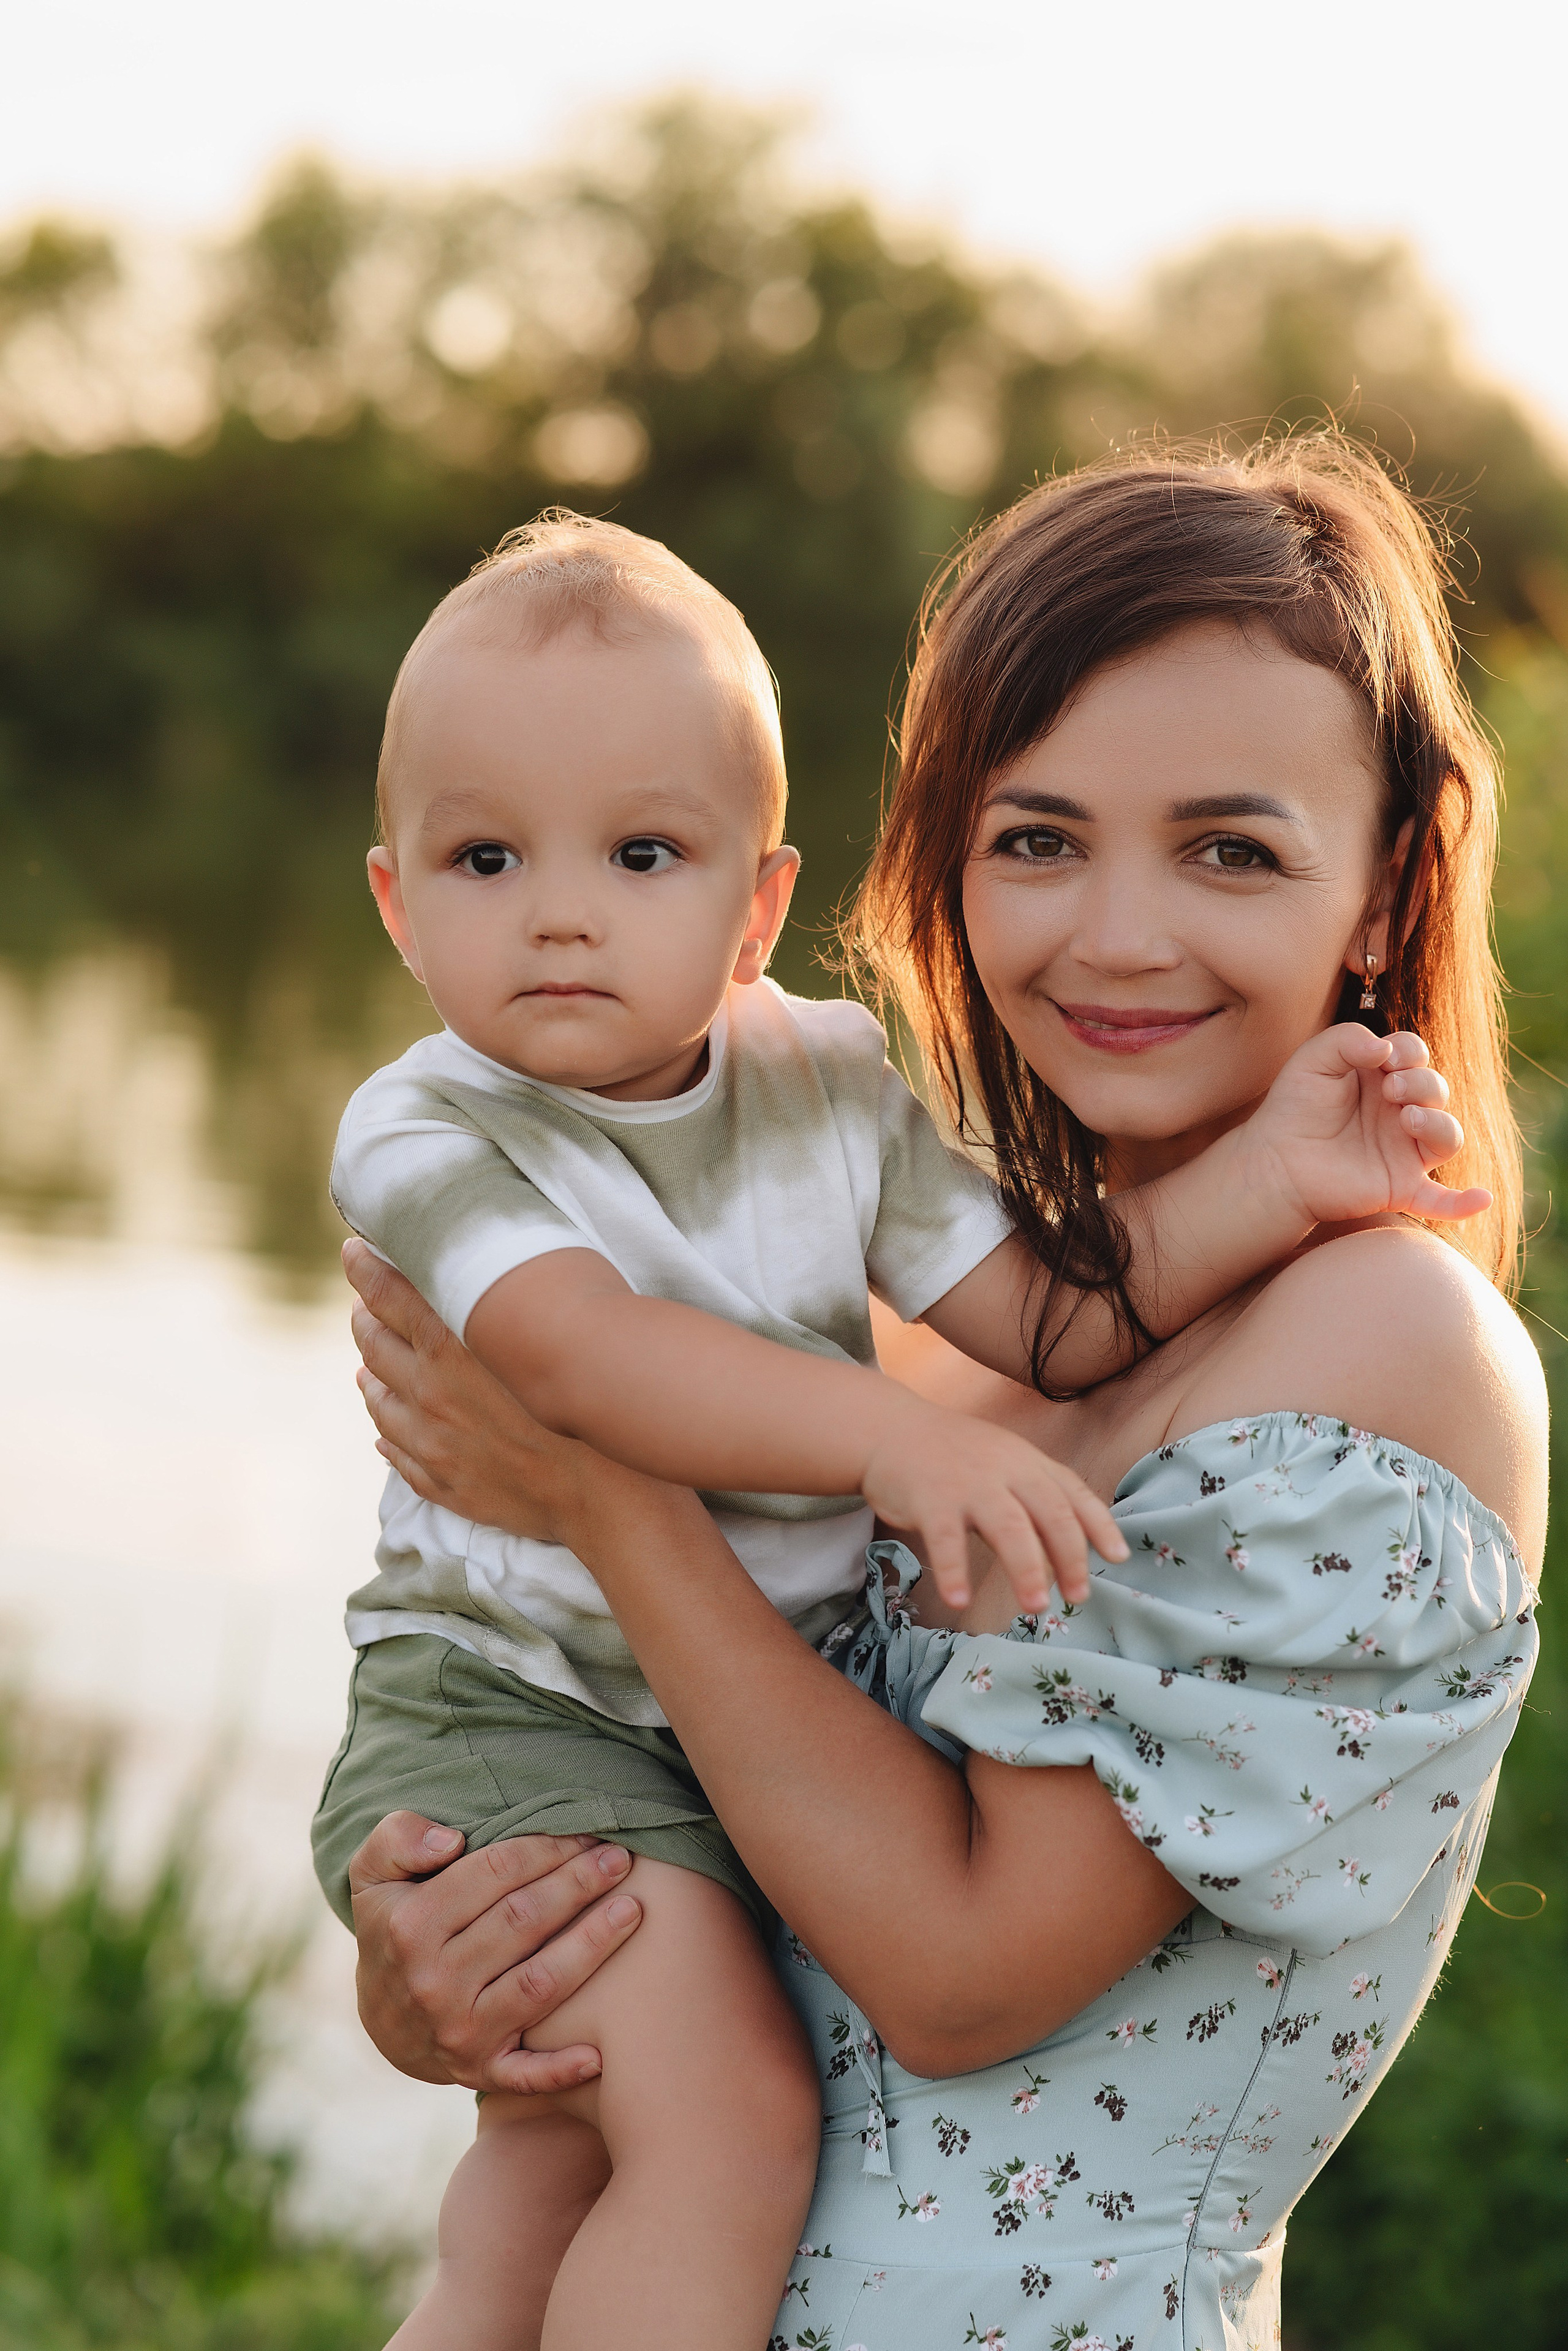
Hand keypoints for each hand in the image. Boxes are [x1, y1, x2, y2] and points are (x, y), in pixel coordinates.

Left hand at [344, 1238, 615, 1542]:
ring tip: (367, 1364)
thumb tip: (495, 1271)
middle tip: (363, 1304)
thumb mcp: (548, 1333)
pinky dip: (387, 1434)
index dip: (366, 1269)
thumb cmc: (593, 1403)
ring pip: (378, 1400)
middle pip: (375, 1345)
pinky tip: (386, 1429)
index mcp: (454, 1347)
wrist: (606, 1494)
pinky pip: (397, 1454)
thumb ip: (510, 1298)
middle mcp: (431, 1393)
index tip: (354, 1252)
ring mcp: (432, 1443)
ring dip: (369, 1375)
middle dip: (365, 1318)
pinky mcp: (445, 1483)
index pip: (389, 1294)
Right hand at [348, 1811, 644, 2093]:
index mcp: (412, 1926)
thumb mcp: (375, 1875)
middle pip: (524, 1921)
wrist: (381, 2019)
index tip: (585, 1832)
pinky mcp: (478, 2070)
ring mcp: (459, 2030)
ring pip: (539, 1983)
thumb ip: (399, 1839)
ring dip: (592, 1945)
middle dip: (578, 1884)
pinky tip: (600, 2053)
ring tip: (633, 1909)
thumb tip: (450, 1841)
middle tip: (621, 1859)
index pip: (495, 1874)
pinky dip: (561, 2069)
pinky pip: (524, 2074)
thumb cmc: (394, 1927)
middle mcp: (435, 1981)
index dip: (546, 1848)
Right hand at [863, 1404, 1127, 1610]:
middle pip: (1051, 1512)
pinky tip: (959, 1600)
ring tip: (1037, 1607)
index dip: (1100, 1525)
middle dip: (1070, 1556)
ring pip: (1008, 1526)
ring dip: (1026, 1568)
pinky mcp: (930, 1498)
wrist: (892, 1429)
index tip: (1119, 1558)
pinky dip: (954, 1570)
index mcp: (1029, 1463)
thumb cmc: (956, 1456)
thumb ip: (1038, 1495)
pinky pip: (945, 1538)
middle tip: (1079, 1596)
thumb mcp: (1006, 1463)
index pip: (1074, 1493)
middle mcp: (1006, 1470)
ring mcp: (969, 1484)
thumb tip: (1076, 1547)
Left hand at [1236, 1024, 1491, 1231]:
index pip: (1416, 1056)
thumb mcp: (1313, 1059)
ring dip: (1438, 1124)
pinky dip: (1464, 1204)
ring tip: (1407, 1118)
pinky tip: (1482, 1199)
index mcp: (1384, 1079)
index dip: (1409, 1051)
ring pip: (1449, 1137)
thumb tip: (1385, 1050)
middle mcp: (1401, 1113)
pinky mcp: (1399, 1188)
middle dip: (1421, 1084)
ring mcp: (1404, 1152)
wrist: (1273, 1160)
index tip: (1385, 1058)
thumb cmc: (1293, 1107)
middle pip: (1437, 1091)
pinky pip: (1442, 1201)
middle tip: (1390, 1090)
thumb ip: (1347, 1039)